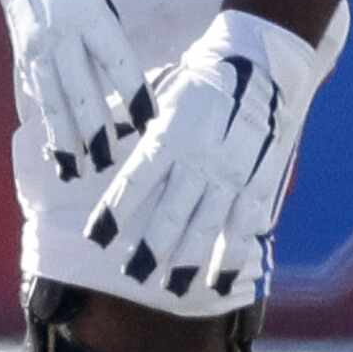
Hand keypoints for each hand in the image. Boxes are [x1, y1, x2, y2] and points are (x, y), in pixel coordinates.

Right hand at [0, 0, 209, 178]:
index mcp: (87, 9)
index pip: (114, 60)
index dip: (130, 94)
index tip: (145, 123)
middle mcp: (59, 33)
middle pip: (77, 91)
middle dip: (91, 130)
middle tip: (106, 163)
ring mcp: (37, 46)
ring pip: (51, 99)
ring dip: (63, 137)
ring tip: (75, 170)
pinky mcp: (24, 52)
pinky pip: (36, 94)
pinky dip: (46, 123)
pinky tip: (55, 150)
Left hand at [84, 10, 324, 301]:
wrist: (260, 65)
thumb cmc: (197, 84)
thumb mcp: (158, 99)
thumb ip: (129, 128)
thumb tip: (93, 147)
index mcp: (169, 137)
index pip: (135, 182)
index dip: (115, 212)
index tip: (96, 238)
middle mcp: (199, 159)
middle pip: (171, 213)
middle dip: (151, 248)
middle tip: (133, 274)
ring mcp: (231, 173)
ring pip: (207, 225)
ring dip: (189, 260)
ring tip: (172, 286)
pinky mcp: (258, 182)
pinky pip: (244, 225)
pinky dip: (232, 255)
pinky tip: (219, 280)